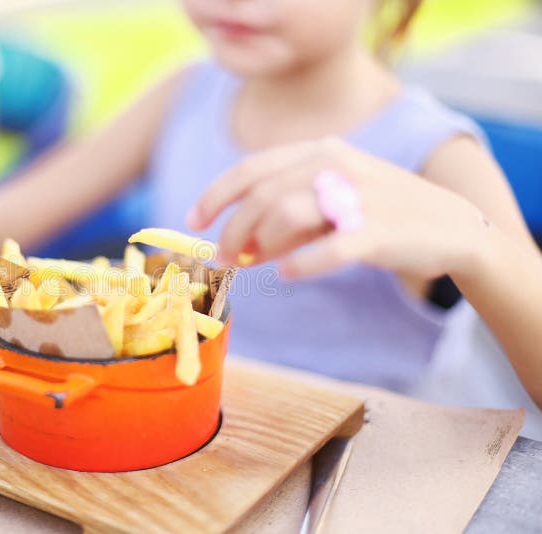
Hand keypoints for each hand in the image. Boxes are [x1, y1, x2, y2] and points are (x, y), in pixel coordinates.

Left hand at [186, 138, 487, 278]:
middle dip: (232, 230)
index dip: (216, 195)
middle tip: (222, 259)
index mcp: (320, 151)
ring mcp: (359, 195)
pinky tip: (288, 273)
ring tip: (252, 264)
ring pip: (287, 214)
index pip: (252, 169)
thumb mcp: (330, 201)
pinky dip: (302, 262)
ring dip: (259, 244)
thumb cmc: (379, 214)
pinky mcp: (380, 230)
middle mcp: (336, 165)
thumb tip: (238, 246)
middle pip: (262, 195)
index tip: (194, 221)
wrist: (452, 225)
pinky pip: (330, 248)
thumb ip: (285, 218)